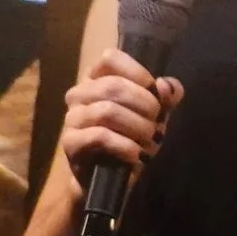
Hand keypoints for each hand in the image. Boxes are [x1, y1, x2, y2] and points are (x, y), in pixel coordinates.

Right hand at [60, 47, 180, 179]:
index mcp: (97, 79)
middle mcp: (80, 93)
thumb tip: (166, 86)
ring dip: (138, 127)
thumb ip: (166, 97)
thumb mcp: (155, 115)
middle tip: (158, 123)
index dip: (138, 73)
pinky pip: (99, 136)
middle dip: (145, 105)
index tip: (156, 93)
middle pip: (113, 86)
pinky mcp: (71, 142)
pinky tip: (136, 154)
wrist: (111, 177)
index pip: (111, 58)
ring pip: (107, 111)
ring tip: (150, 140)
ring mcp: (72, 117)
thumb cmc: (131, 137)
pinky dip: (125, 146)